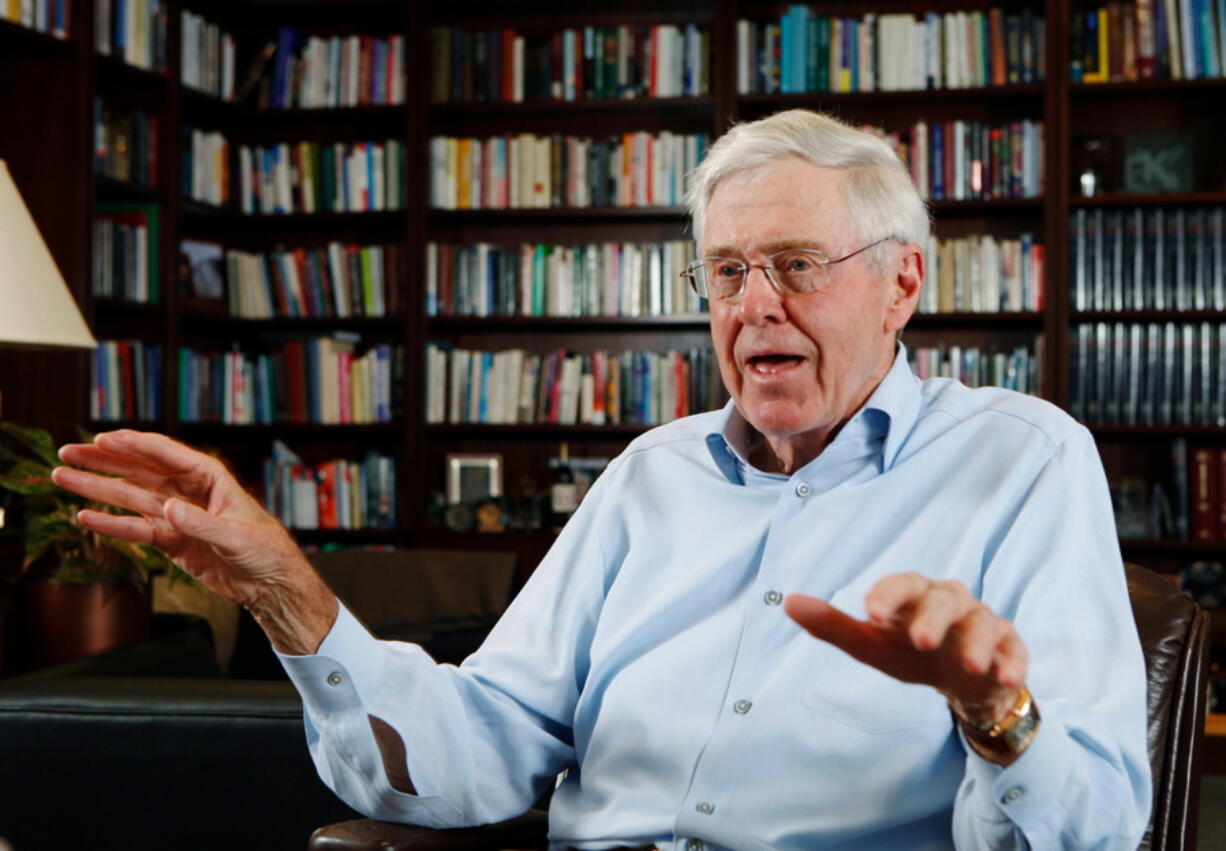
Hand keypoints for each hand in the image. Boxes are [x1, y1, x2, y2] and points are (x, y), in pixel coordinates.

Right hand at [52, 430, 334, 652]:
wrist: (270, 583)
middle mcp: (188, 491)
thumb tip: (169, 509)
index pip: (165, 454)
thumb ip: (202, 523)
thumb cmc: (265, 550)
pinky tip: (85, 516)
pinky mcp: (171, 540)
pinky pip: (135, 529)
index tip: (103, 438)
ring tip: (63, 477)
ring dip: (97, 488)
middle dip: (103, 461)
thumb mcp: (237, 536)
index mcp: (210, 477)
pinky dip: (111, 524)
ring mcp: (177, 515)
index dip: (134, 445)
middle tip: (68, 452)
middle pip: (139, 471)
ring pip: (130, 497)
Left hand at [784, 573, 1027, 729]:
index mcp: (915, 596)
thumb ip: (833, 626)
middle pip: (945, 599)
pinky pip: (1014, 649)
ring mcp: (983, 622)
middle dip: (934, 618)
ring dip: (977, 642)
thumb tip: (787, 603)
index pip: (903, 585)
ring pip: (982, 621)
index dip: (888, 595)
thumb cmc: (911, 653)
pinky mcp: (1009, 647)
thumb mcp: (872, 645)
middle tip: (920, 640)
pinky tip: (1006, 678)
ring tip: (968, 664)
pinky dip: (1012, 662)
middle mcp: (951, 601)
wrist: (961, 680)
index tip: (870, 614)